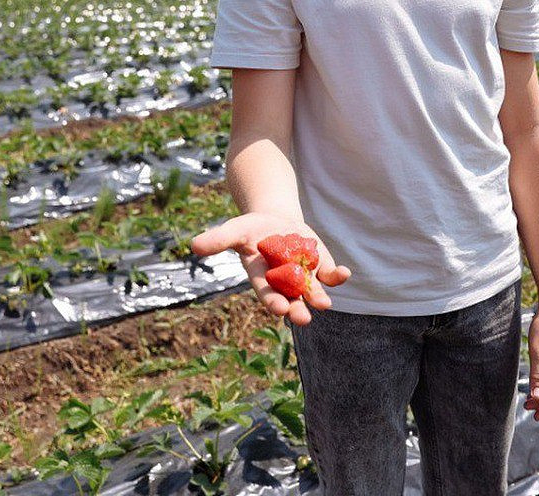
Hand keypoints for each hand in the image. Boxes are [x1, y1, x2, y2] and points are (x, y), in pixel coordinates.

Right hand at [190, 212, 350, 325]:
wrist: (275, 221)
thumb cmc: (251, 228)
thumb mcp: (235, 230)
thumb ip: (218, 239)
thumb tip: (193, 245)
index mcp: (262, 279)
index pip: (267, 294)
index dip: (273, 302)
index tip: (279, 309)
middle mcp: (284, 283)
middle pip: (291, 300)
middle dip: (296, 309)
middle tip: (303, 318)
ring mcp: (303, 277)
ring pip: (312, 292)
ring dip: (318, 297)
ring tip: (323, 303)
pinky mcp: (320, 267)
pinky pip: (330, 275)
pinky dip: (337, 276)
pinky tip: (345, 274)